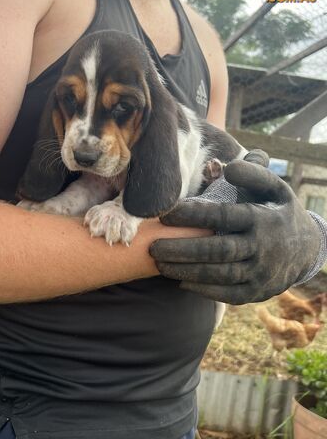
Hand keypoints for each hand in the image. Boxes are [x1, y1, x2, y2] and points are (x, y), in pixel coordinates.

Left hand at [150, 160, 320, 303]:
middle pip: (218, 250)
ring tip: (159, 264)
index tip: (164, 213)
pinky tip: (181, 282)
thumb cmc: (279, 211)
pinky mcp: (258, 291)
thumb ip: (254, 172)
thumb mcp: (275, 187)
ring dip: (187, 271)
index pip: (223, 216)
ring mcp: (260, 273)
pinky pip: (229, 294)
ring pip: (220, 274)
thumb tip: (228, 167)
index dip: (193, 215)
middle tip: (153, 247)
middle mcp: (262, 247)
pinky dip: (204, 290)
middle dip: (183, 250)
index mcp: (263, 218)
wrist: (308, 249)